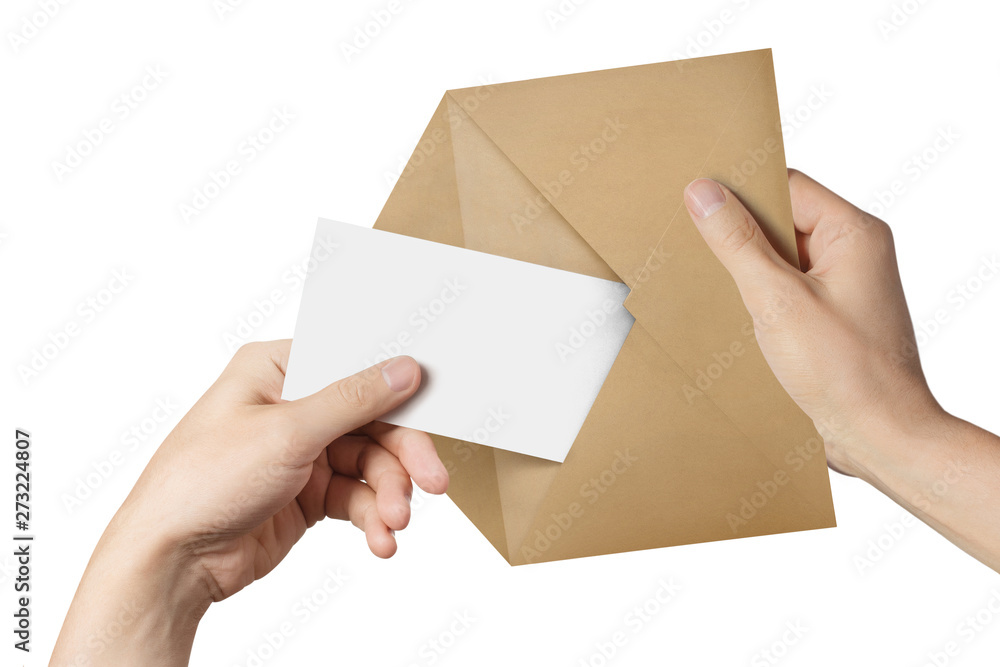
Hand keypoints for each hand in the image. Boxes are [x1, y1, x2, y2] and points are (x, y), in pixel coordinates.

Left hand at [51, 341, 448, 665]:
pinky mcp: (308, 492)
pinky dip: (372, 517)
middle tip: (431, 482)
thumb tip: (403, 369)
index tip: (439, 403)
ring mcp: (302, 450)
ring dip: (388, 495)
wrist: (170, 561)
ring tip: (393, 524)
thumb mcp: (286, 432)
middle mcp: (292, 404)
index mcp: (277, 369)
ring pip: (371, 463)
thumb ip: (353, 399)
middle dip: (402, 456)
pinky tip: (379, 539)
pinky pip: (357, 497)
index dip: (399, 386)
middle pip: (373, 419)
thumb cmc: (200, 483)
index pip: (355, 366)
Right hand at [683, 170, 944, 477]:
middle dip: (740, 235)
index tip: (697, 199)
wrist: (882, 439)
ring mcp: (843, 286)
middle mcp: (853, 253)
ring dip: (748, 271)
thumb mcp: (778, 300)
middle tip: (699, 247)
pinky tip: (737, 315)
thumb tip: (703, 192)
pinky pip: (786, 288)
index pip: (787, 186)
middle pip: (781, 220)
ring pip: (780, 257)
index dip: (742, 191)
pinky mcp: (830, 316)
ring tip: (720, 288)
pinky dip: (759, 297)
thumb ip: (738, 242)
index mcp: (854, 233)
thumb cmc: (847, 373)